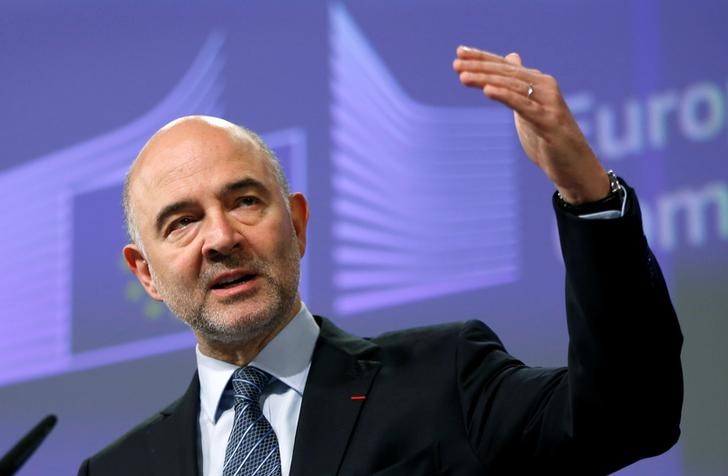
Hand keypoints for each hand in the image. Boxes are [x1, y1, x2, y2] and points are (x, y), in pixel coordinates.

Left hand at [452, 46, 608, 203]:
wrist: (574, 167)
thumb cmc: (548, 137)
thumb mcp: (529, 107)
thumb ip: (518, 85)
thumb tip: (512, 57)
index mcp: (538, 83)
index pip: (506, 66)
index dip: (482, 58)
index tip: (459, 52)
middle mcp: (545, 87)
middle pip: (507, 72)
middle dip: (480, 67)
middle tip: (455, 64)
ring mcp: (549, 103)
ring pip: (513, 86)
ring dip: (487, 79)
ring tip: (463, 77)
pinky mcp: (549, 122)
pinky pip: (524, 106)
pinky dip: (506, 96)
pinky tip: (488, 91)